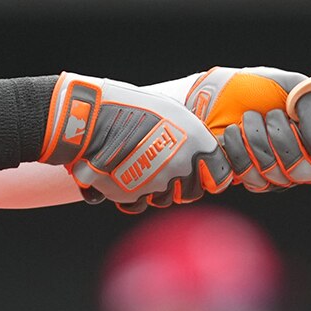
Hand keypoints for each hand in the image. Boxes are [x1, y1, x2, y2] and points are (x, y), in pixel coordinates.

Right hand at [40, 73, 253, 208]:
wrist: (90, 119)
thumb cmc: (130, 107)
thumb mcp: (170, 111)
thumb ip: (191, 136)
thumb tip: (202, 154)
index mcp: (198, 143)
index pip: (220, 176)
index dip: (210, 175)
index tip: (201, 171)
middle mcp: (182, 166)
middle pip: (192, 192)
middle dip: (181, 185)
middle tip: (163, 166)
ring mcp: (158, 184)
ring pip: (165, 199)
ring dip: (155, 189)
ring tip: (137, 164)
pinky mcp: (133, 196)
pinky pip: (139, 203)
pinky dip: (132, 193)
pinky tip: (122, 173)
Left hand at [174, 66, 310, 191]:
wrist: (211, 97)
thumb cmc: (255, 88)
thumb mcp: (292, 85)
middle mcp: (304, 161)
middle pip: (307, 173)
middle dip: (283, 139)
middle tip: (271, 116)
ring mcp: (277, 175)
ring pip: (277, 177)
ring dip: (258, 140)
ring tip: (249, 120)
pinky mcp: (252, 181)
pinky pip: (252, 180)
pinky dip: (238, 151)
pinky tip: (233, 134)